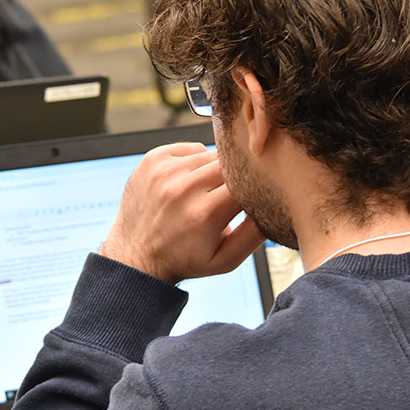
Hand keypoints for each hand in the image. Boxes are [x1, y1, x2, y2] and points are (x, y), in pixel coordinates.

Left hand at [98, 142, 264, 283]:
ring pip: (211, 155)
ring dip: (215, 171)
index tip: (255, 194)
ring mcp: (165, 171)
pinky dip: (195, 161)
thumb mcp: (225, 260)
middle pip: (230, 165)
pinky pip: (190, 149)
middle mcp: (183, 189)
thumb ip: (254, 236)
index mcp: (205, 214)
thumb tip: (273, 207)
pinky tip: (189, 182)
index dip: (255, 186)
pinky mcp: (153, 160)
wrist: (136, 255)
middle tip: (228, 196)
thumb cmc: (183, 259)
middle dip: (236, 178)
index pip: (247, 183)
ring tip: (206, 193)